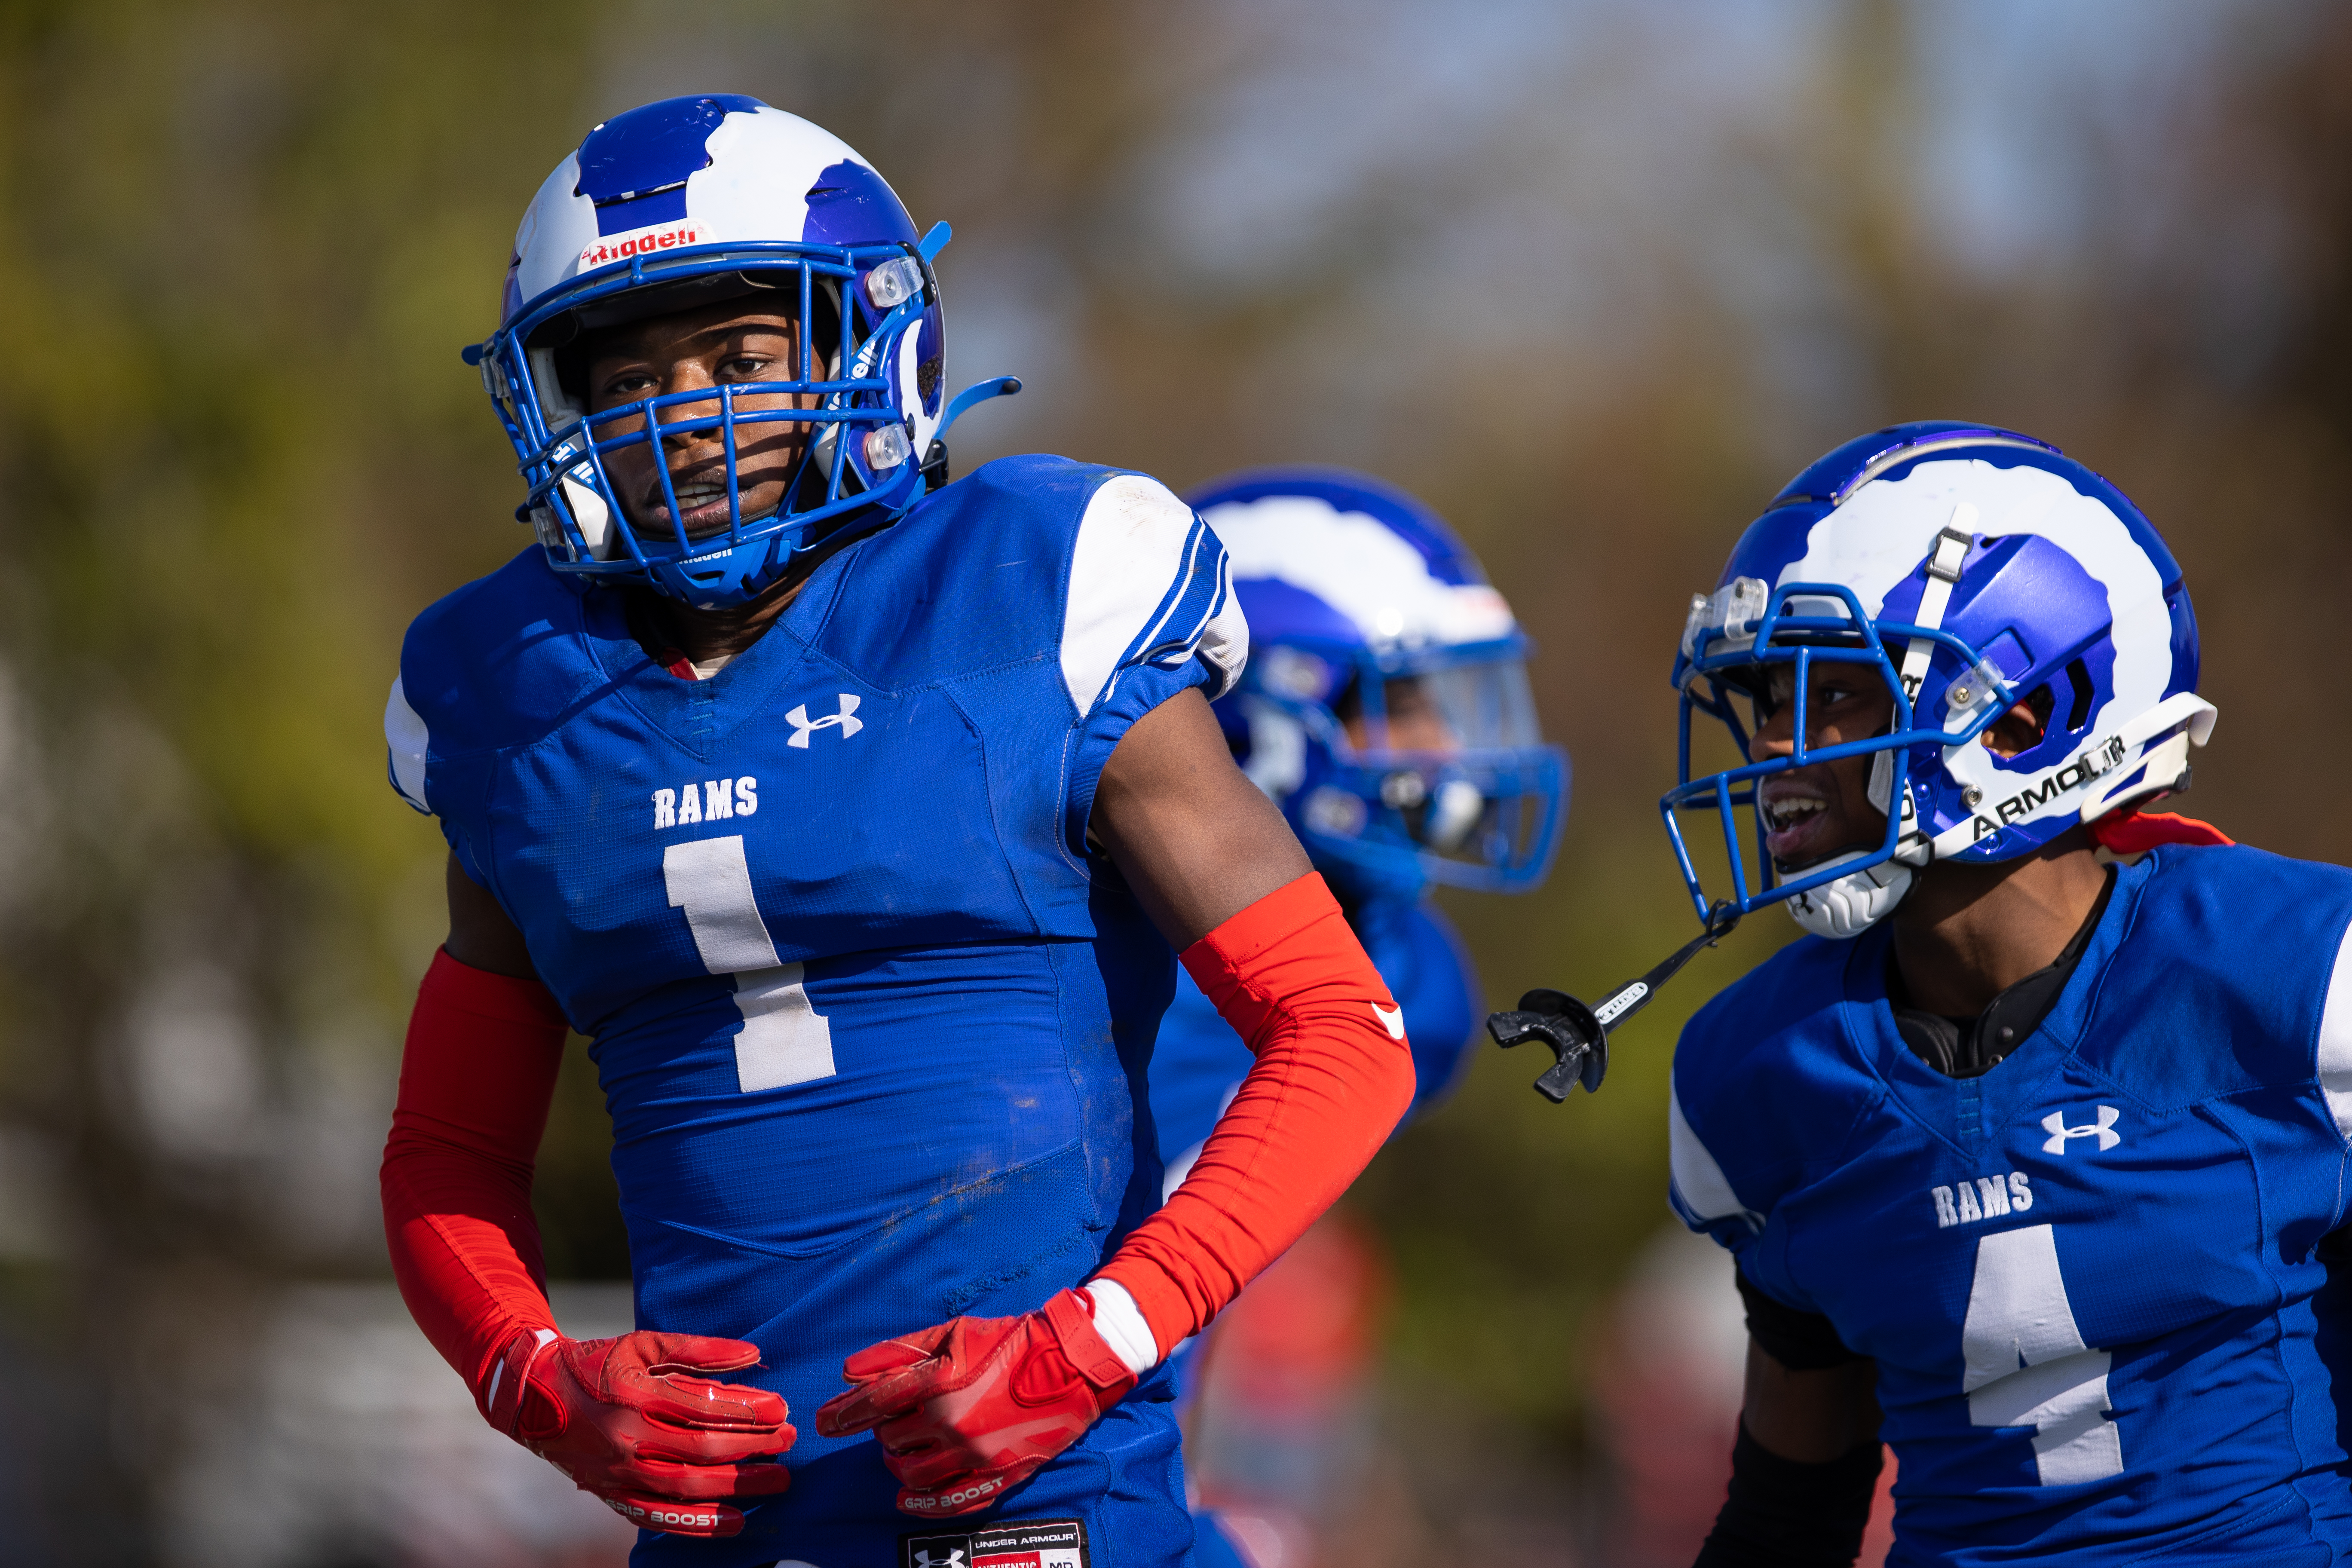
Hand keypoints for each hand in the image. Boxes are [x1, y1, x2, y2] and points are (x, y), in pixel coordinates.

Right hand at [486, 1329, 795, 1536]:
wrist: (533, 1397)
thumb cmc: (597, 1365)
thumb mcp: (642, 1345)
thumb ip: (698, 1348)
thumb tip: (754, 1354)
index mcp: (634, 1396)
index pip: (703, 1406)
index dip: (748, 1409)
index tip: (782, 1407)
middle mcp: (626, 1439)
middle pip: (702, 1450)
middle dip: (753, 1447)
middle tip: (790, 1440)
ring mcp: (618, 1472)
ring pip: (687, 1487)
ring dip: (738, 1486)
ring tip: (778, 1479)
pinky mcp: (612, 1495)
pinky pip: (660, 1517)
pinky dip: (699, 1524)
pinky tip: (736, 1521)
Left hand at [813, 1289, 1137, 1516]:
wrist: (1072, 1363)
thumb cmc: (1010, 1340)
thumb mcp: (952, 1334)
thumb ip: (899, 1352)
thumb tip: (850, 1372)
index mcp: (940, 1383)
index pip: (874, 1405)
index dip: (842, 1415)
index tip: (822, 1422)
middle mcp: (953, 1424)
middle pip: (890, 1441)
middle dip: (883, 1430)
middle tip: (893, 1419)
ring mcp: (975, 1455)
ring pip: (912, 1475)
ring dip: (898, 1463)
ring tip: (903, 1450)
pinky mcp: (997, 1475)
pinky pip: (948, 1502)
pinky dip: (921, 1503)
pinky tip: (907, 1496)